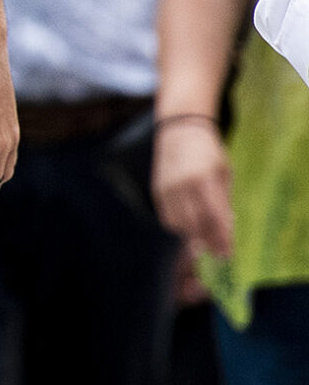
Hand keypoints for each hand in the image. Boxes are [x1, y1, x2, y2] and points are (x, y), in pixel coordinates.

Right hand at [153, 117, 233, 259]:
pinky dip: (179, 227)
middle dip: (209, 242)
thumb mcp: (224, 173)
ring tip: (206, 244)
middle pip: (195, 224)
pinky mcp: (157, 190)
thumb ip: (224, 200)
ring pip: (179, 224)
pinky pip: (167, 217)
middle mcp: (182, 184)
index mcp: (203, 178)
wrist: (179, 130)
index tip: (228, 253)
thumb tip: (227, 228)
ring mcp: (167, 187)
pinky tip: (190, 229)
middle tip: (220, 254)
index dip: (221, 238)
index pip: (214, 216)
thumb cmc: (208, 152)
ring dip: (194, 237)